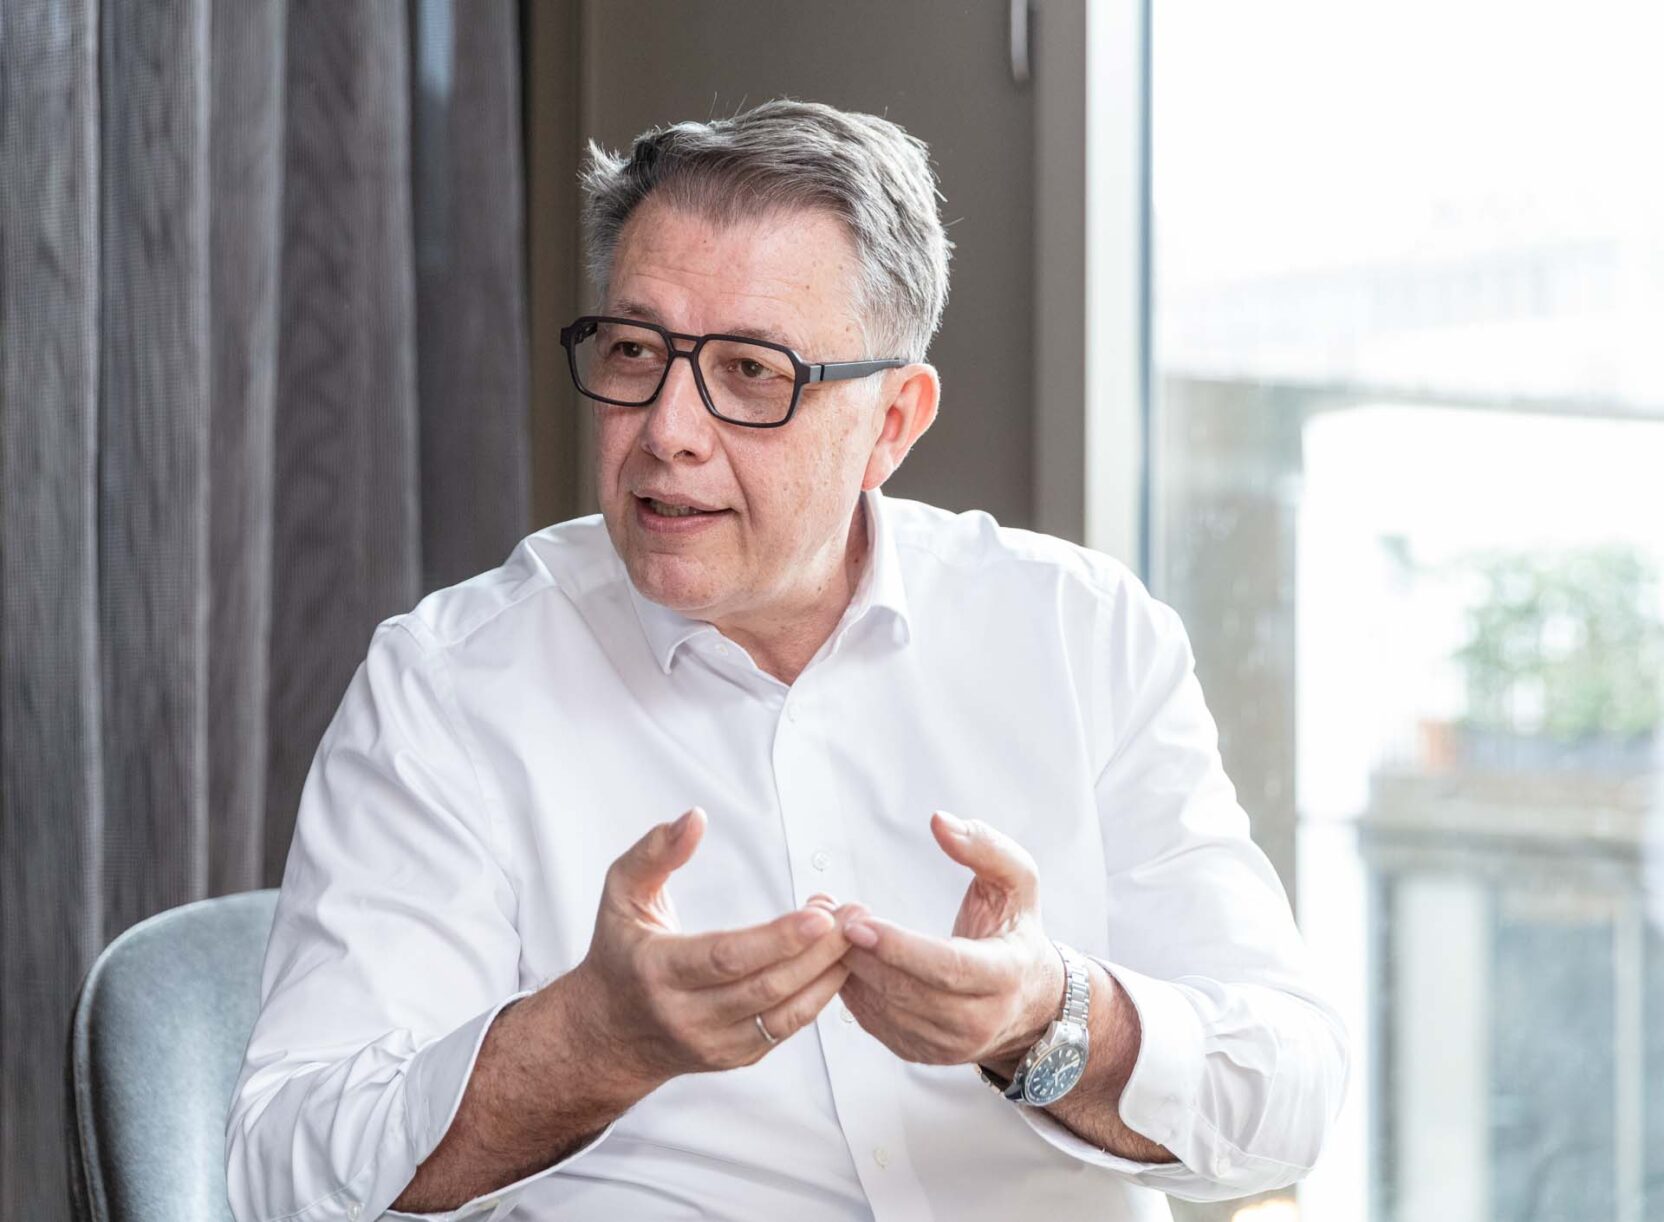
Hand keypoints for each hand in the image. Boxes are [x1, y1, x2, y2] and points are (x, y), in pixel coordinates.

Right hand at [567, 806, 853, 1090]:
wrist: (608, 1034)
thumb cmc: (618, 952)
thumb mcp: (620, 894)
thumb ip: (655, 853)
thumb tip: (696, 818)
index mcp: (658, 970)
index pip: (726, 957)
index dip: (778, 938)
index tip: (820, 915)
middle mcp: (686, 1015)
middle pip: (766, 986)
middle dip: (819, 951)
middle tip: (854, 915)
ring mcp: (712, 1044)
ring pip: (783, 1014)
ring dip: (827, 973)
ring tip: (854, 934)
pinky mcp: (734, 1058)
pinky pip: (784, 1029)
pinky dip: (816, 997)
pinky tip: (835, 963)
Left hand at [836, 812, 1063, 1074]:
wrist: (1029, 1001)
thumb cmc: (1015, 931)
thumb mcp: (1017, 881)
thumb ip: (984, 847)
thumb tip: (940, 822)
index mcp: (1005, 975)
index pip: (947, 967)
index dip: (899, 947)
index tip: (856, 923)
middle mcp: (979, 1019)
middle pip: (906, 989)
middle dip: (859, 952)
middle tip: (826, 912)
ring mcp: (949, 1044)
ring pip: (884, 1008)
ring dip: (847, 967)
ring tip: (824, 924)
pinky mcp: (921, 1052)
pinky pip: (874, 1022)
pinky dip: (851, 988)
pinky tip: (840, 953)